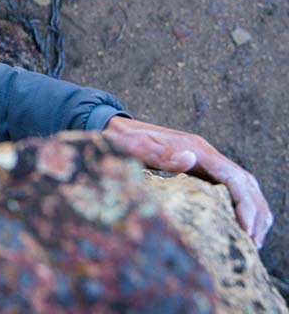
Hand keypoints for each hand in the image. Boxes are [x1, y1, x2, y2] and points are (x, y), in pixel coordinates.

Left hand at [103, 116, 271, 247]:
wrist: (114, 128)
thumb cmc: (122, 140)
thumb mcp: (135, 146)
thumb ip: (160, 154)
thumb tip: (189, 159)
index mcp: (195, 148)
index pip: (233, 177)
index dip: (245, 204)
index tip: (247, 230)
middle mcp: (204, 152)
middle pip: (244, 181)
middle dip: (255, 211)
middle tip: (255, 242)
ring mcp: (203, 159)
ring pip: (240, 183)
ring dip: (252, 209)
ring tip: (253, 239)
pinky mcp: (198, 167)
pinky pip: (227, 186)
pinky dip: (240, 204)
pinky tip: (239, 224)